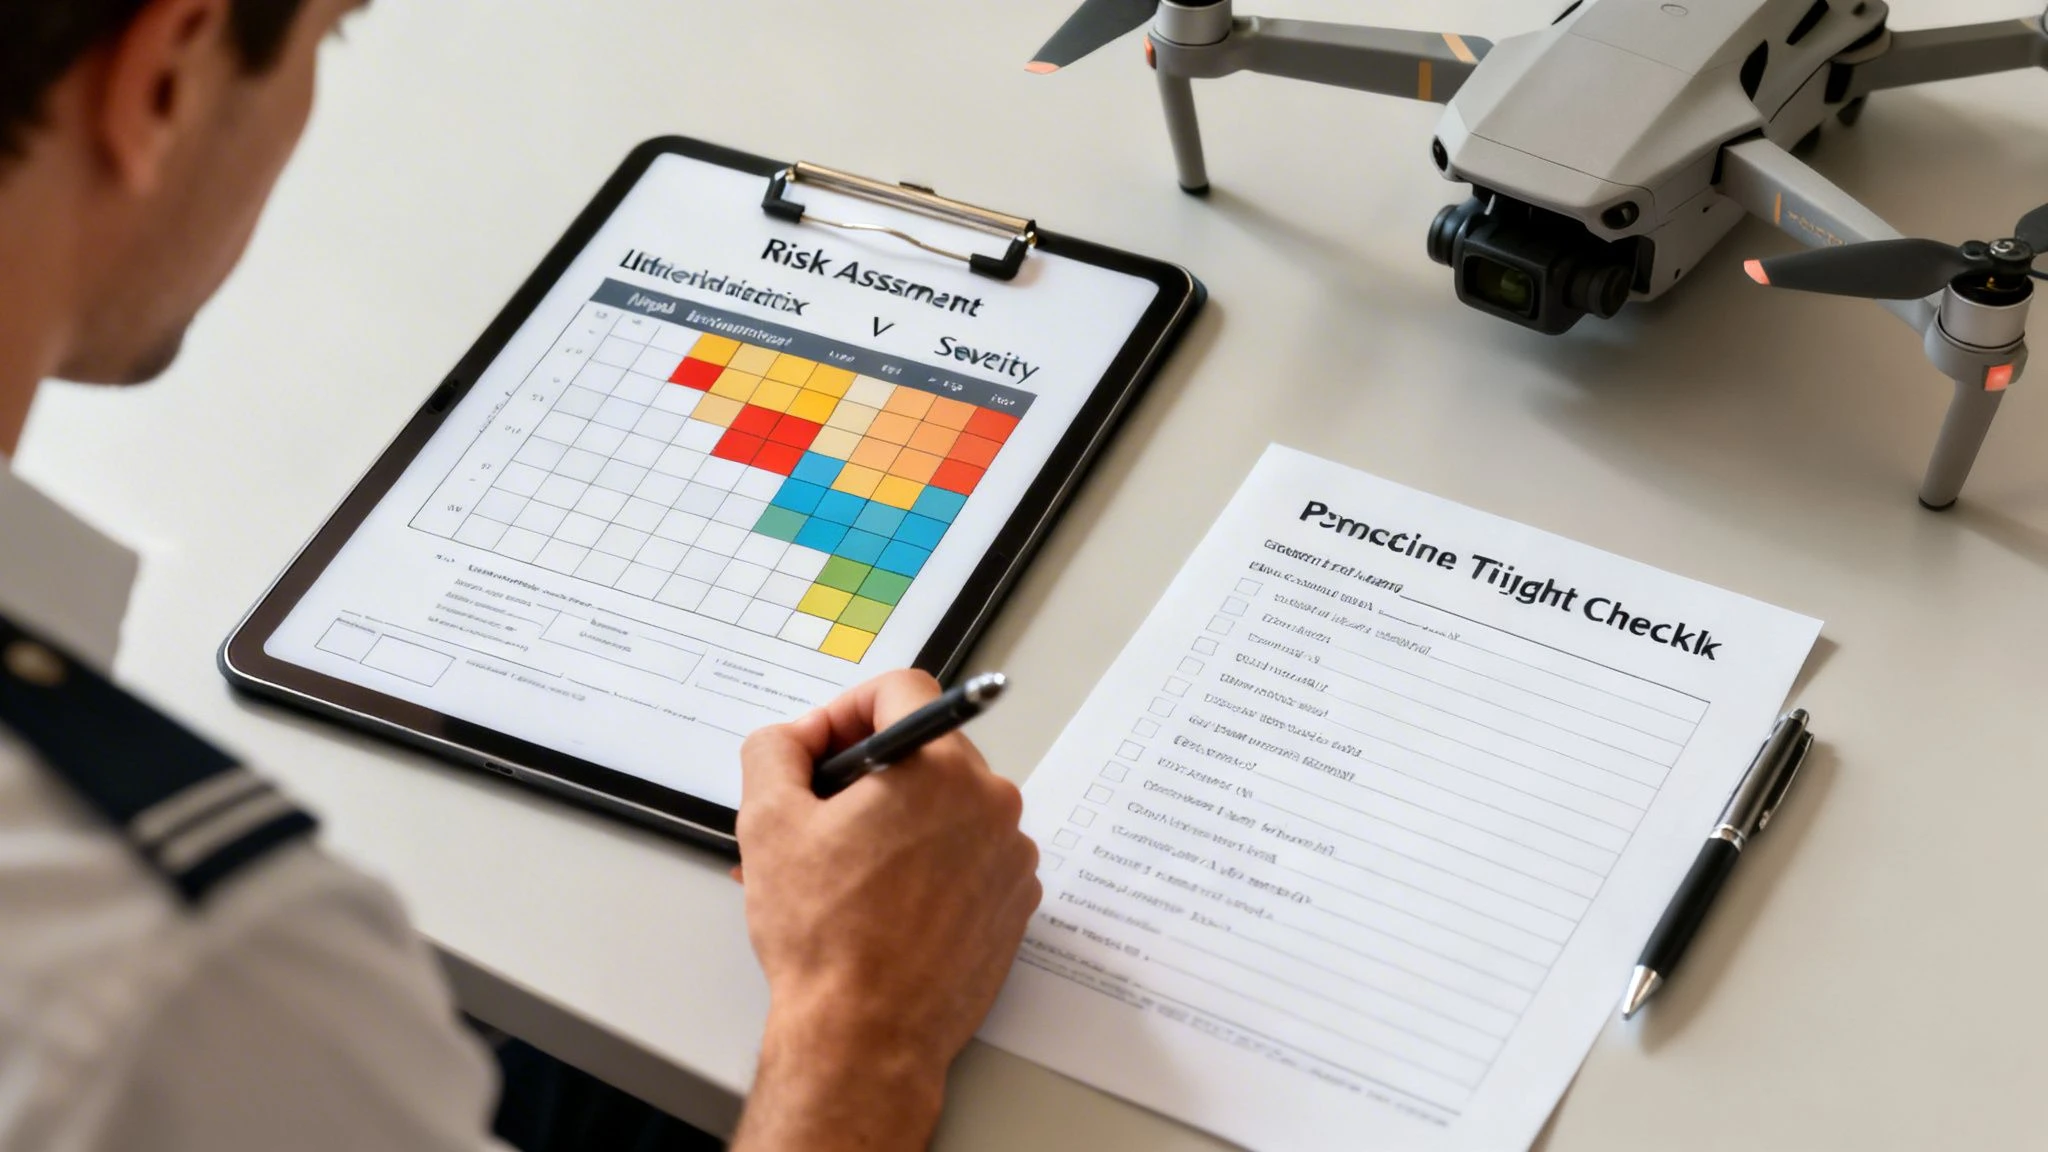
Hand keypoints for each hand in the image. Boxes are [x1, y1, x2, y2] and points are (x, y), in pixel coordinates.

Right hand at [730, 670, 1040, 1151]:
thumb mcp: (768, 822)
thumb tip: (795, 737)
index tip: (818, 749)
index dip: (846, 710)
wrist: (867, 1036)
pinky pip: (969, 854)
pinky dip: (928, 863)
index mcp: (940, 768)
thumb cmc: (825, 938)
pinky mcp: (1015, 902)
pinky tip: (880, 900)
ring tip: (837, 870)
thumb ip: (775, 749)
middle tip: (816, 817)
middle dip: (865, 774)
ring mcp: (1011, 855)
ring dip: (893, 822)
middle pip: (925, 751)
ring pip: (945, 806)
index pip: (901, 691)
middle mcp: (991, 802)